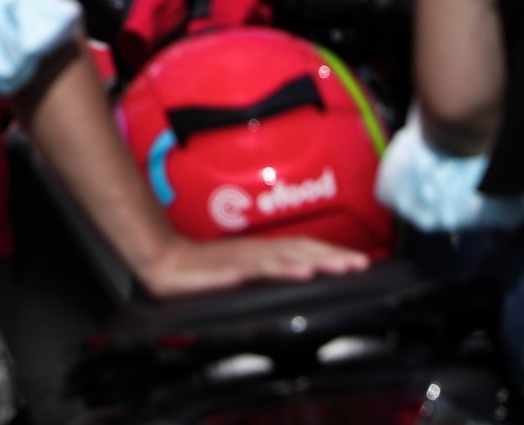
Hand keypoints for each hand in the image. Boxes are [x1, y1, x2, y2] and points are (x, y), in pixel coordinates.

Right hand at [135, 235, 370, 298]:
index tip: (361, 261)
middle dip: (329, 258)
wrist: (162, 260)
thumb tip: (304, 271)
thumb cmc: (201, 267)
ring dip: (303, 263)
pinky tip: (283, 275)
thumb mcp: (240, 268)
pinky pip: (247, 271)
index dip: (332, 253)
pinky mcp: (221, 270)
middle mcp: (254, 252)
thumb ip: (268, 269)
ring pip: (277, 258)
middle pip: (297, 250)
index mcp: (261, 252)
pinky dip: (267, 272)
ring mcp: (238, 260)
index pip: (304, 248)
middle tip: (357, 264)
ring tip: (327, 269)